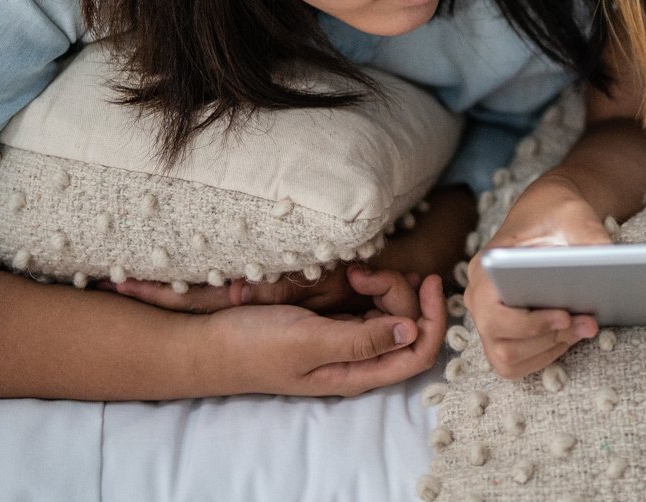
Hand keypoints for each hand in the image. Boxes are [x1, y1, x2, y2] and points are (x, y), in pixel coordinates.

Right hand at [197, 269, 445, 396]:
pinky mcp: (333, 320)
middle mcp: (359, 359)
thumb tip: (412, 331)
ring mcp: (347, 338)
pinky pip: (370, 301)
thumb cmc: (255, 347)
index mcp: (357, 373)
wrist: (211, 341)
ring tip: (355, 272)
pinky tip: (356, 271)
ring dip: (384, 284)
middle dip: (399, 292)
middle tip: (363, 274)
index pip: (419, 353)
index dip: (434, 318)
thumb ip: (361, 341)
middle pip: (408, 324)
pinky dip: (372, 282)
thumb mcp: (309, 343)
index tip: (429, 280)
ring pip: (391, 309)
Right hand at [465, 175, 611, 378]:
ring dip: (549, 349)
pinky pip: (516, 361)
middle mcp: (478, 298)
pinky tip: (570, 334)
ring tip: (583, 326)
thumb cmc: (556, 212)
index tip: (566, 316)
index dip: (530, 326)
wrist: (548, 214)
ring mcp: (488, 318)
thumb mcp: (575, 215)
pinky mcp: (503, 331)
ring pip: (509, 358)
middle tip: (587, 323)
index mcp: (485, 268)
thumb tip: (607, 268)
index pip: (495, 315)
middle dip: (549, 339)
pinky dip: (544, 355)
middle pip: (503, 344)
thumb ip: (590, 239)